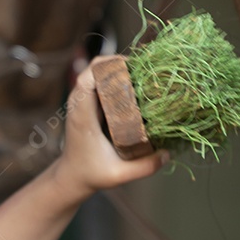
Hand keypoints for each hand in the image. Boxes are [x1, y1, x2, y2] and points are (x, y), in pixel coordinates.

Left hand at [52, 56, 170, 199]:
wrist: (71, 176)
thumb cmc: (91, 175)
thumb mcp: (119, 174)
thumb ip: (145, 167)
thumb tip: (168, 154)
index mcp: (83, 116)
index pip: (86, 80)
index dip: (105, 66)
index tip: (130, 66)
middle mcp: (79, 105)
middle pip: (92, 69)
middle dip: (116, 63)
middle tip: (143, 70)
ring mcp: (81, 103)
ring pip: (95, 73)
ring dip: (116, 68)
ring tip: (141, 74)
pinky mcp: (87, 105)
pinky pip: (98, 82)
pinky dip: (113, 77)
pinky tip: (133, 85)